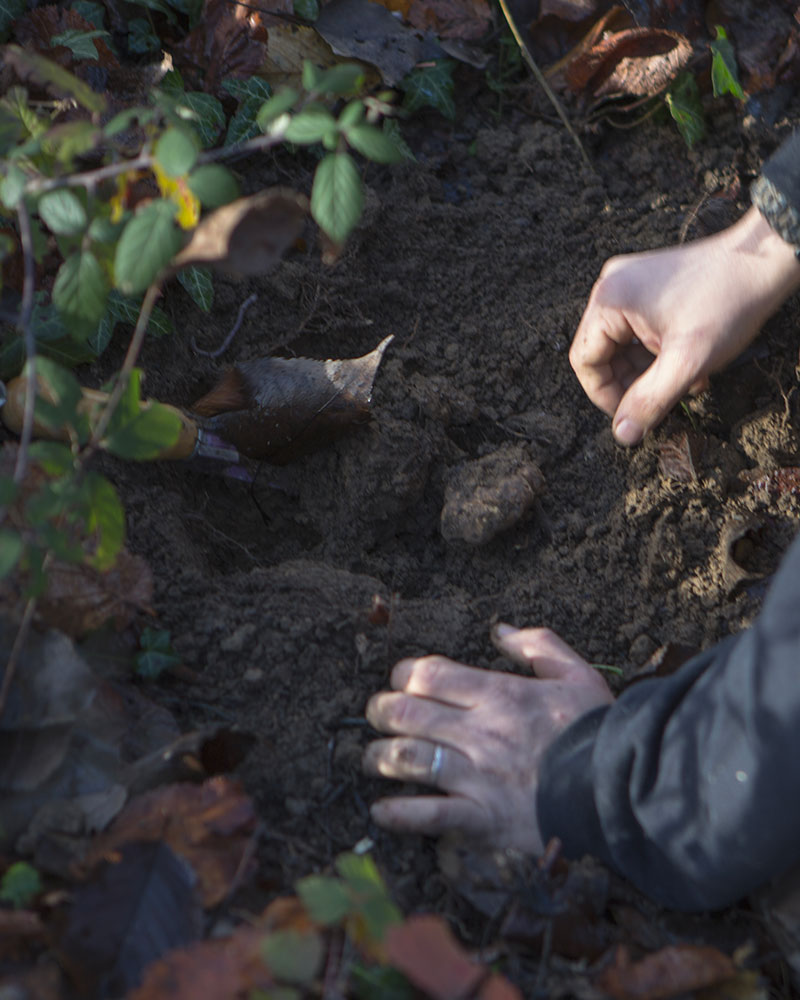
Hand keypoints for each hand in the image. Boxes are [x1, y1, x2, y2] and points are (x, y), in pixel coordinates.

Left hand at [363, 625, 612, 853]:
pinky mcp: (481, 819)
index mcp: (499, 694)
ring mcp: (477, 776)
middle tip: (378, 716)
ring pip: (406, 759)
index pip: (428, 674)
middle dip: (380, 711)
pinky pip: (427, 816)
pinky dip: (397, 814)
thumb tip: (500, 629)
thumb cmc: (599, 731)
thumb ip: (538, 645)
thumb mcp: (578, 674)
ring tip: (374, 759)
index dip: (404, 674)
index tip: (401, 681)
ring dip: (379, 758)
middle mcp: (479, 732)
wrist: (624, 791)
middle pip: (405, 712)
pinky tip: (381, 810)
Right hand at [569, 206, 799, 445]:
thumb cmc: (728, 302)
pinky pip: (638, 328)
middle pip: (602, 353)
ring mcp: (629, 282)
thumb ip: (650, 401)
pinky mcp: (647, 283)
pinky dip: (657, 351)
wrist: (765, 258)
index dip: (605, 395)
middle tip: (664, 399)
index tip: (633, 414)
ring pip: (622, 344)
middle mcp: (611, 286)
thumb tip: (623, 435)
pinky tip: (686, 362)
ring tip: (684, 382)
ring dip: (648, 370)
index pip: (585, 361)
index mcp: (609, 300)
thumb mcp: (687, 362)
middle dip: (632, 382)